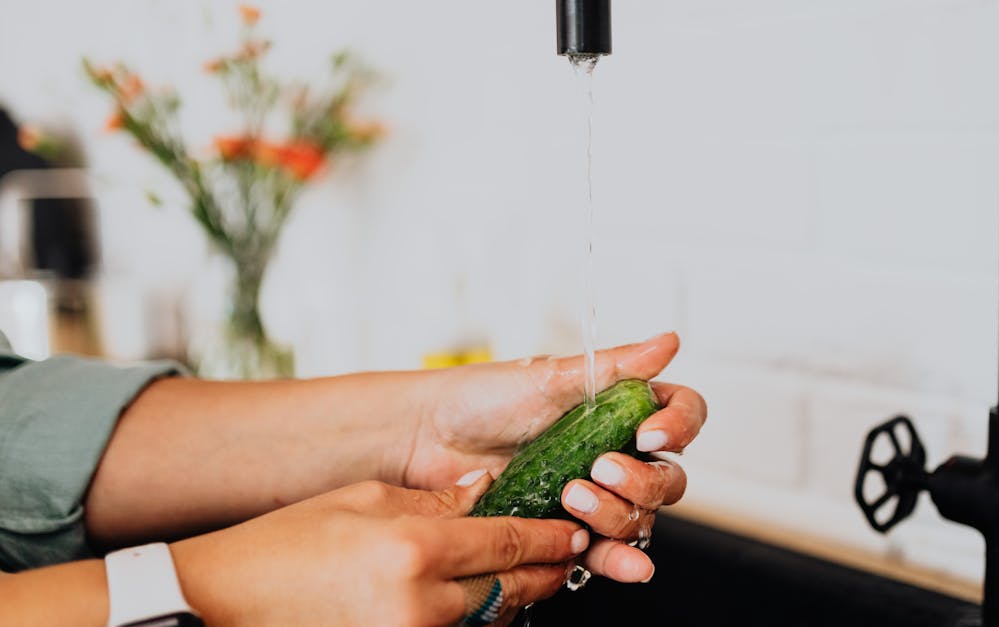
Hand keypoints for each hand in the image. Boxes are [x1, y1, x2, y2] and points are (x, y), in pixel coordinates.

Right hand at [172, 472, 589, 626]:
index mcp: (414, 551)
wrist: (222, 606)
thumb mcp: (360, 501)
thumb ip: (433, 500)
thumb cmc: (281, 549)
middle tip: (567, 554)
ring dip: (514, 598)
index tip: (572, 530)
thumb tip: (484, 491)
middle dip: (548, 572)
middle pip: (513, 590)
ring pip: (491, 620)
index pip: (509, 544)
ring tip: (529, 575)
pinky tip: (478, 600)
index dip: (550, 537)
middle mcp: (421, 606)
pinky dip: (476, 619)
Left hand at [396, 332, 706, 583]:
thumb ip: (616, 367)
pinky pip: (606, 552)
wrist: (427, 439)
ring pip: (640, 516)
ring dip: (618, 514)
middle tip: (601, 467)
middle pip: (668, 476)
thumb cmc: (480, 399)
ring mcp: (594, 493)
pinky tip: (619, 562)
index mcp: (618, 408)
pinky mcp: (567, 531)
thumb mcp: (551, 375)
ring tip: (573, 498)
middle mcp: (614, 451)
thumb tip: (668, 343)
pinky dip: (619, 561)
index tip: (650, 433)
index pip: (679, 415)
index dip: (678, 426)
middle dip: (643, 479)